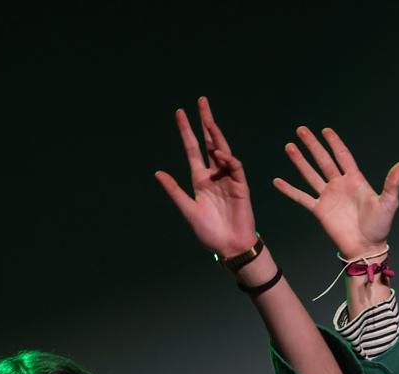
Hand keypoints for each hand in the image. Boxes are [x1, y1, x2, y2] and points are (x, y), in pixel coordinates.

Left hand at [154, 97, 257, 258]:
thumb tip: (158, 173)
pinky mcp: (241, 186)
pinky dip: (228, 159)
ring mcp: (228, 179)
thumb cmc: (209, 232)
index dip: (186, 131)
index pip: (192, 149)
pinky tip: (220, 153)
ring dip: (216, 135)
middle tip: (202, 101)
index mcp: (200, 179)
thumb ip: (174, 191)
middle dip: (206, 122)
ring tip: (209, 120)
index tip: (179, 112)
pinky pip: (234, 167)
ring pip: (223, 150)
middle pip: (209, 142)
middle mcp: (214, 175)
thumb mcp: (187, 210)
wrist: (230, 246)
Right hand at [274, 127, 398, 259]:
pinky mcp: (319, 210)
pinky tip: (277, 181)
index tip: (325, 130)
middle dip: (312, 145)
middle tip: (301, 130)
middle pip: (323, 160)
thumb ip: (393, 183)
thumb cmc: (379, 227)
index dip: (334, 143)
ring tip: (289, 147)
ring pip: (310, 174)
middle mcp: (339, 185)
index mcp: (355, 181)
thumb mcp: (388, 203)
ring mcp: (328, 197)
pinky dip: (289, 190)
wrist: (366, 247)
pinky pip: (301, 197)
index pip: (343, 156)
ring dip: (300, 161)